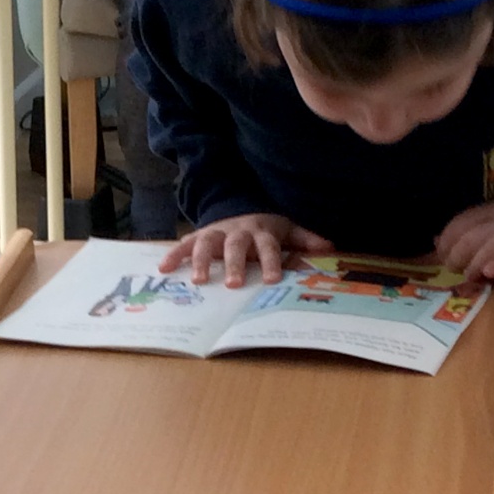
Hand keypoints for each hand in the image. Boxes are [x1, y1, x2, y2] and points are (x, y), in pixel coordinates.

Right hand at [160, 213, 332, 288]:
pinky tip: (164, 268)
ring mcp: (215, 233)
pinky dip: (173, 255)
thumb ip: (304, 240)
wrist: (236, 208)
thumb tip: (329, 248)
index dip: (271, 261)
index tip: (273, 280)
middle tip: (234, 285)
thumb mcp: (286, 230)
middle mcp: (237, 231)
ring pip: (207, 244)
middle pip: (236, 246)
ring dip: (201, 261)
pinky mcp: (198, 236)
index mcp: (261, 231)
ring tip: (198, 280)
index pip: (268, 246)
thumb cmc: (263, 229)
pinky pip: (184, 244)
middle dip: (235, 264)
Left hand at [434, 198, 493, 280]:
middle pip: (473, 236)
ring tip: (471, 276)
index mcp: (486, 212)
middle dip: (459, 255)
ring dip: (477, 262)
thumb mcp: (485, 222)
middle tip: (456, 270)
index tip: (443, 258)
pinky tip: (489, 272)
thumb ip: (462, 232)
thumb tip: (436, 242)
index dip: (446, 243)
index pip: (459, 225)